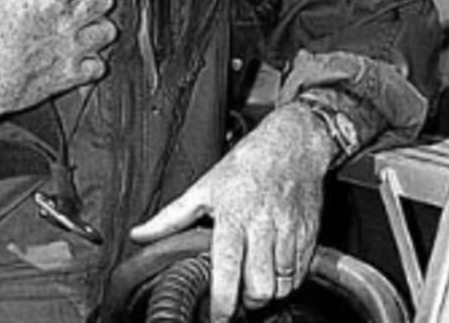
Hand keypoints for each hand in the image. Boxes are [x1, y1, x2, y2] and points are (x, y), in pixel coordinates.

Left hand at [130, 103, 334, 321]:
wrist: (294, 142)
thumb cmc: (248, 163)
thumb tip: (139, 235)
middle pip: (261, 285)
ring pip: (283, 283)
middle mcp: (263, 225)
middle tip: (238, 298)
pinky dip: (289, 280)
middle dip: (248, 302)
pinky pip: (301, 271)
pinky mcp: (309, 232)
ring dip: (269, 292)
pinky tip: (275, 271)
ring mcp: (289, 230)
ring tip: (256, 285)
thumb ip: (172, 216)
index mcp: (234, 215)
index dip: (223, 301)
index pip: (228, 267)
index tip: (218, 316)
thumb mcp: (205, 186)